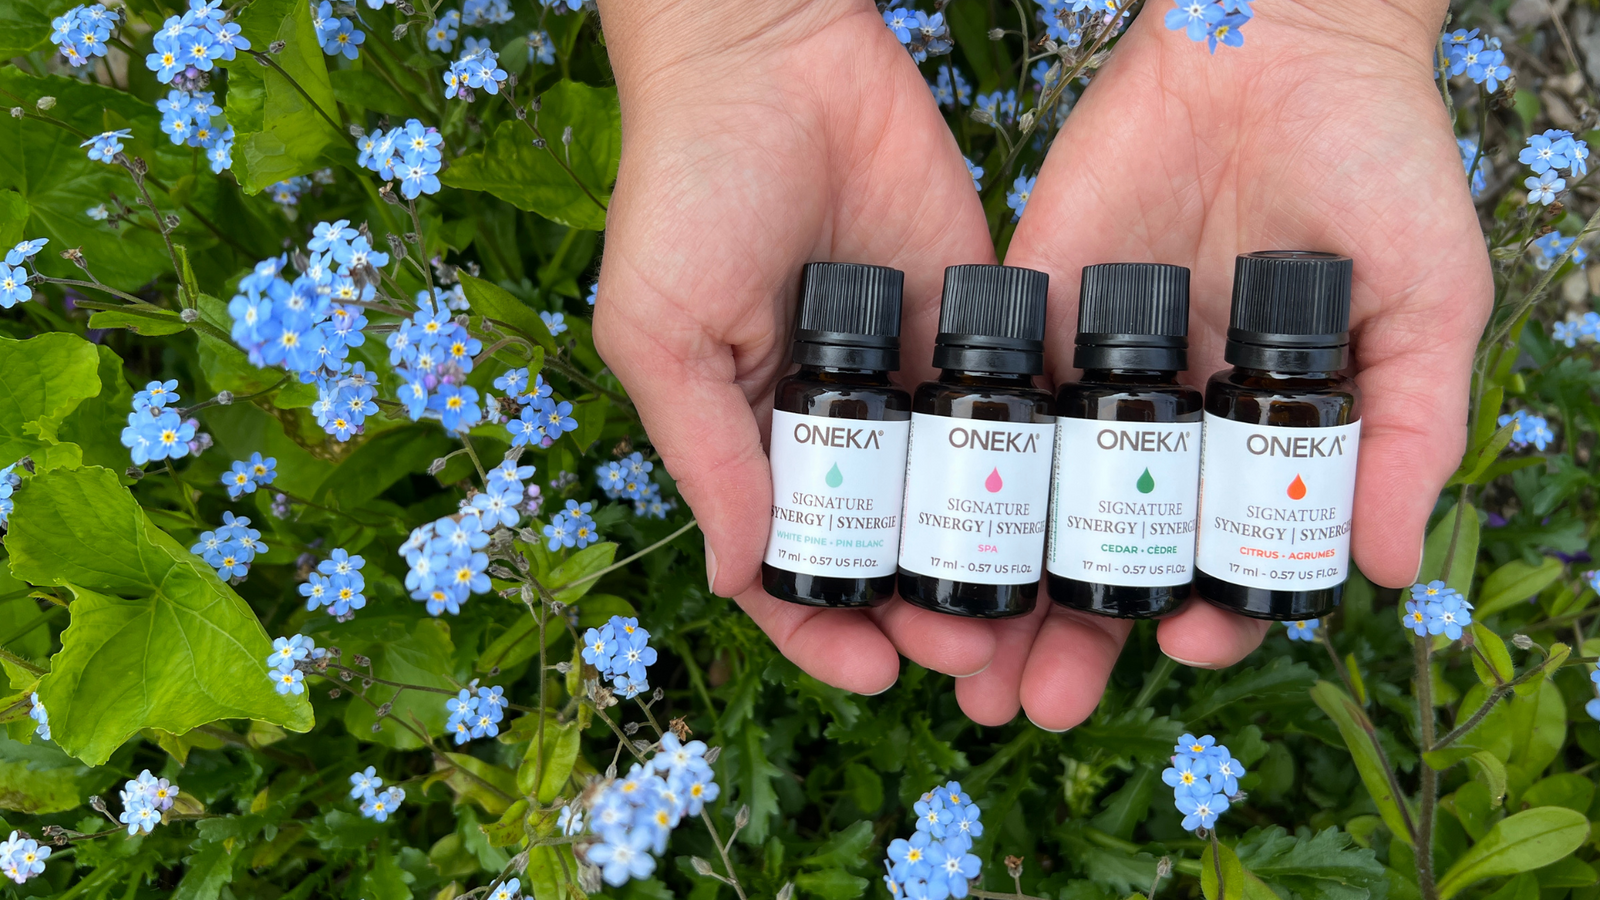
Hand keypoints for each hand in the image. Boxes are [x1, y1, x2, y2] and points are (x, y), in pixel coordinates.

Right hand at [592, 1, 1004, 695]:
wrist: (777, 51)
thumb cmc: (689, 186)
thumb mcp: (663, 328)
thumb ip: (706, 450)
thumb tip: (734, 574)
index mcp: (751, 433)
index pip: (786, 561)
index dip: (823, 627)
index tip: (877, 671)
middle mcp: (834, 422)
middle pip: (884, 549)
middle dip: (923, 615)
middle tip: (972, 654)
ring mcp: (909, 376)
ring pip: (956, 501)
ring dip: (989, 568)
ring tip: (1030, 623)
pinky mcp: (977, 320)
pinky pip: (1012, 410)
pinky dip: (1036, 472)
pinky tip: (1068, 522)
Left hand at [984, 0, 1491, 728]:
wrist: (1280, 42)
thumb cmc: (1376, 164)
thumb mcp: (1427, 300)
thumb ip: (1406, 431)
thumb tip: (1379, 569)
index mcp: (1258, 431)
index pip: (1220, 552)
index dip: (1204, 612)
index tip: (1184, 648)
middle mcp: (1167, 417)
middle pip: (1111, 549)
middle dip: (1075, 635)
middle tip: (1036, 705)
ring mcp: (1092, 368)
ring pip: (1038, 501)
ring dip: (1001, 589)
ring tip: (967, 668)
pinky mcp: (1030, 309)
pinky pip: (986, 401)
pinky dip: (957, 475)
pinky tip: (924, 541)